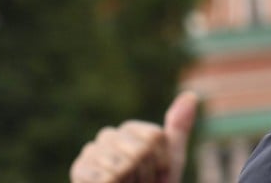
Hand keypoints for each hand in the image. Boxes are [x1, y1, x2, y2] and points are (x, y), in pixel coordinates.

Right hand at [70, 92, 196, 182]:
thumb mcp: (170, 161)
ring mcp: (91, 153)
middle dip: (147, 175)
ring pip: (125, 165)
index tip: (156, 174)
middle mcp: (108, 136)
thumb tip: (191, 95)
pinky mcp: (79, 171)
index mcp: (130, 130)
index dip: (162, 162)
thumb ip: (178, 129)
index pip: (155, 137)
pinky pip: (107, 178)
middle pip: (141, 150)